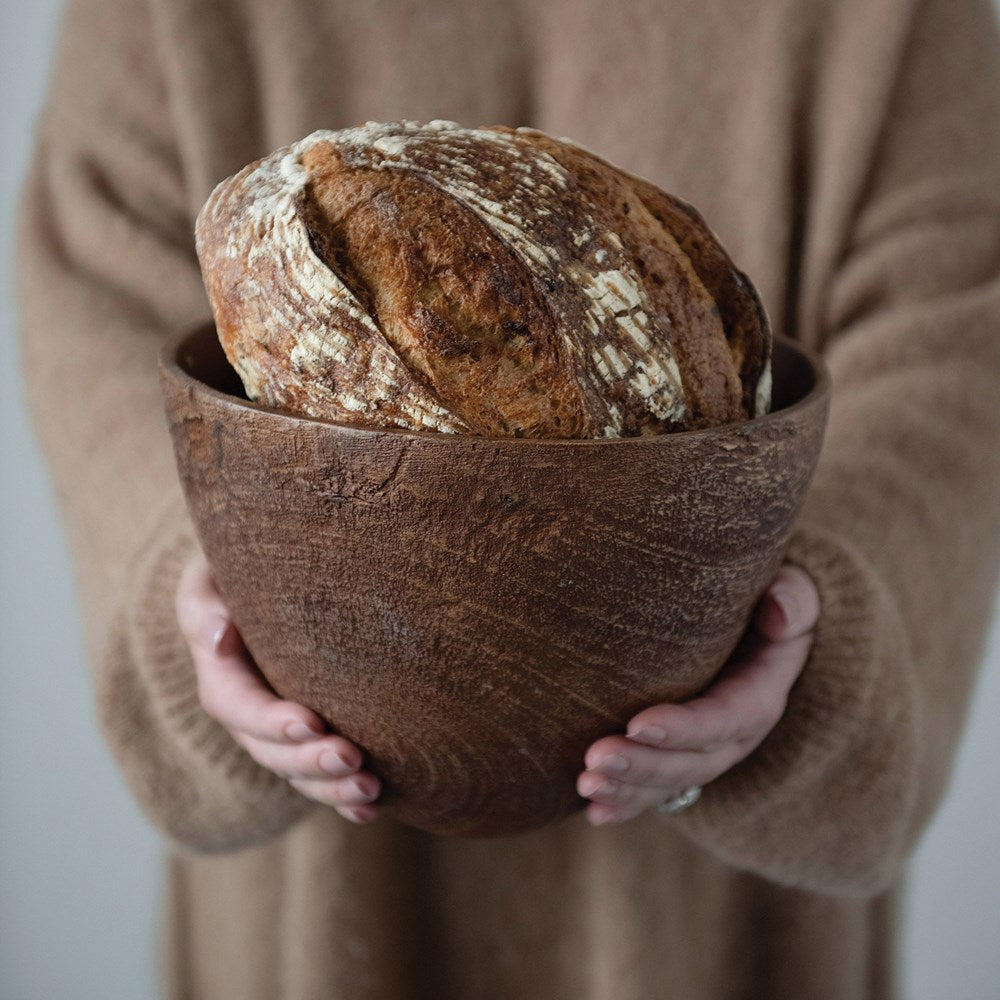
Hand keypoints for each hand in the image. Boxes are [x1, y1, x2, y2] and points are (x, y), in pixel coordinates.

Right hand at [175, 550, 380, 822]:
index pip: (239, 707)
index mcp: (221, 676)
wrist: (256, 590)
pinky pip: (319, 777)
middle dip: (311, 762)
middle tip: (355, 760)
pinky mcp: (306, 739)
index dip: (272, 721)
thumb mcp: (208, 580)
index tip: (312, 722)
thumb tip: (218, 632)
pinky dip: (342, 799)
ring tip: (371, 789)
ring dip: (331, 787)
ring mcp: (276, 733)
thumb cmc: (234, 575)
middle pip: (273, 751)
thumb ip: (205, 604)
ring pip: (298, 772)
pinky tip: (371, 808)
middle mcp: (247, 714)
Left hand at [577, 562, 819, 824]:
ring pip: (669, 782)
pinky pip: (656, 789)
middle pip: (691, 762)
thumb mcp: (793, 590)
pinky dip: (627, 803)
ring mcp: (706, 751)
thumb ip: (792, 600)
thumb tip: (780, 614)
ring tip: (587, 784)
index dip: (684, 728)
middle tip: (595, 761)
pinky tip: (593, 812)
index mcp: (759, 695)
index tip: (637, 725)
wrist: (754, 617)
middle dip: (644, 766)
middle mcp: (734, 735)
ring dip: (628, 790)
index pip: (723, 720)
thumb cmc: (765, 596)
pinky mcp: (680, 754)